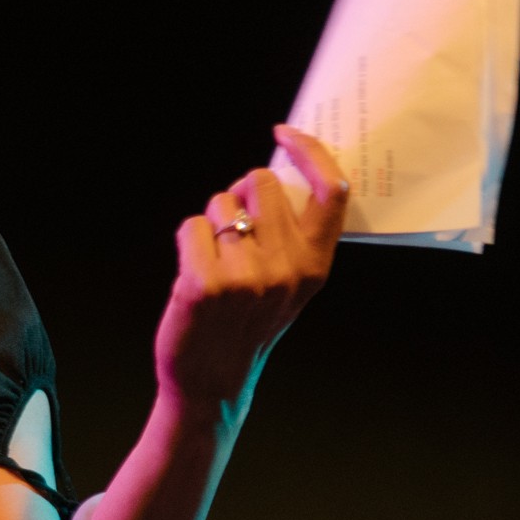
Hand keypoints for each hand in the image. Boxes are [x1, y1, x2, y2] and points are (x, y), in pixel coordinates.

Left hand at [155, 125, 347, 411]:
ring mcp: (246, 276)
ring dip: (211, 223)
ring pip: (220, 203)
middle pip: (260, 181)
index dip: (311, 152)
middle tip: (233, 229)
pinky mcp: (205, 283)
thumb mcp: (287, 285)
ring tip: (215, 264)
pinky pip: (191, 226)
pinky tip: (194, 276)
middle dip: (240, 193)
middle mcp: (286, 269)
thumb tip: (266, 175)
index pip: (332, 191)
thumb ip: (289, 236)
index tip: (285, 135)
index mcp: (314, 266)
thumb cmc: (246, 325)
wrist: (212, 384)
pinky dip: (187, 243)